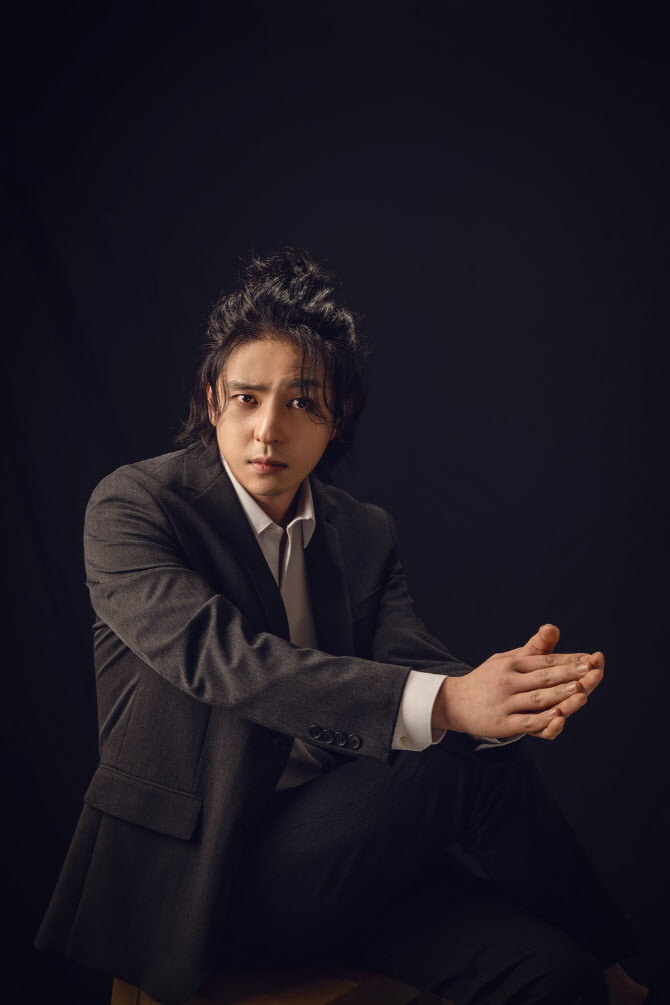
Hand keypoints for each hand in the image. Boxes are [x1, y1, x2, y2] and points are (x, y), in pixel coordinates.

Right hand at [432, 624, 603, 739]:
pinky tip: (558, 717)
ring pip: (537, 699)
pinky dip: (543, 720)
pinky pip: (526, 722)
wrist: (454, 702)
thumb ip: (533, 649)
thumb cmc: (488, 679)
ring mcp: (505, 702)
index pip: (545, 660)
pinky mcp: (502, 723)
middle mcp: (508, 680)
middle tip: (592, 669)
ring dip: (559, 694)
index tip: (591, 659)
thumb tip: (552, 628)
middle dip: (569, 673)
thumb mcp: (507, 659)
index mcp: (512, 663)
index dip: (568, 660)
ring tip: (579, 690)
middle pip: (543, 677)